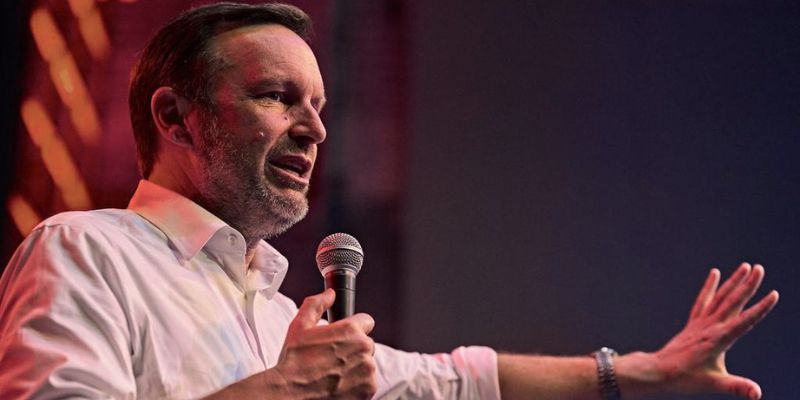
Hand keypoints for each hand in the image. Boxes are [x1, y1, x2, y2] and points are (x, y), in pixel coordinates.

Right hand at [272, 289, 377, 398]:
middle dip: (353, 350)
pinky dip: (357, 386)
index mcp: (350, 330)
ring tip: (334, 374)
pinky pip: (368, 384)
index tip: (344, 337)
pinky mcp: (368, 390)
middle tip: (333, 359)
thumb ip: (317, 304)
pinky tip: (339, 386)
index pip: (366, 321)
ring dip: (356, 368)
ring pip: (367, 364)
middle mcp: (363, 348)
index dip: (354, 328)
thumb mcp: (300, 326)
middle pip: (366, 344)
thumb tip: (329, 294)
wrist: (290, 393)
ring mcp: (367, 371)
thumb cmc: (294, 362)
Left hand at [653, 263, 778, 398]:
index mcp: (719, 339)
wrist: (658, 372)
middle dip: (747, 285)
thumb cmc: (685, 379)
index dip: (760, 308)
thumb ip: (736, 387)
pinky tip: (715, 273)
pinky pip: (703, 301)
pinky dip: (710, 287)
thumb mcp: (714, 384)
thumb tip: (757, 393)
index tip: (773, 294)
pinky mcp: (693, 324)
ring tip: (746, 266)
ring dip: (733, 282)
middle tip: (760, 268)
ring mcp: (700, 323)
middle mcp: (710, 327)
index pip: (744, 321)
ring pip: (720, 298)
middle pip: (732, 302)